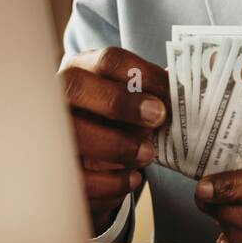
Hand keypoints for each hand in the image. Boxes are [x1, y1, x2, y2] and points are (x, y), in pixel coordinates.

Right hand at [59, 47, 168, 229]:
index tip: (169, 95)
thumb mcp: (130, 101)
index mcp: (85, 69)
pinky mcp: (51, 167)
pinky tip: (133, 180)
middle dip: (120, 103)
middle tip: (157, 118)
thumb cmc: (115, 121)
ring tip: (147, 155)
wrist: (87, 159)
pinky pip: (76, 175)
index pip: (109, 60)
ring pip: (72, 133)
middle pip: (77, 87)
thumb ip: (153, 94)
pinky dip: (109, 182)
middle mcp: (59, 94)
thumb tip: (194, 86)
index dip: (142, 74)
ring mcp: (47, 129)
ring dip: (116, 145)